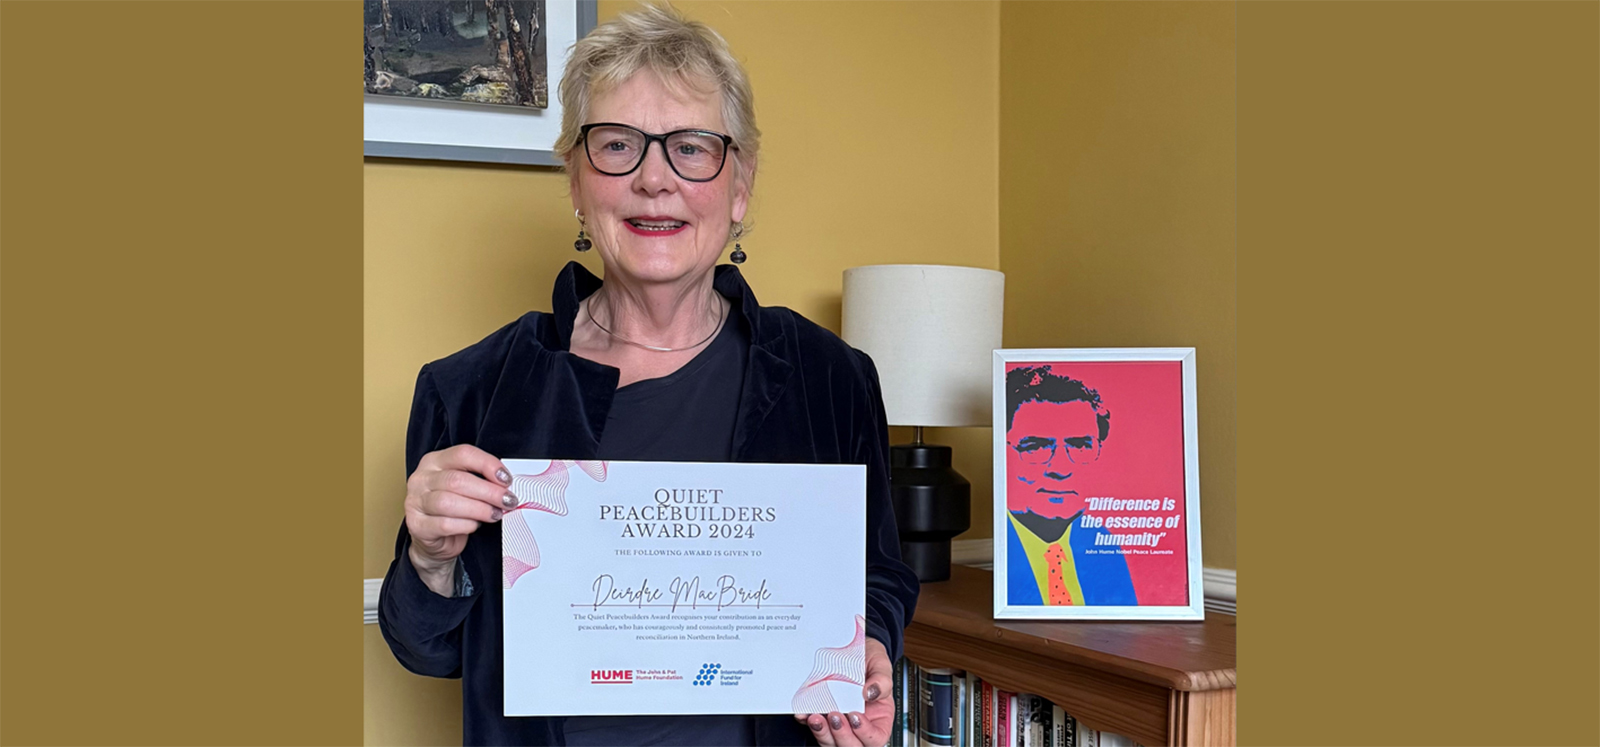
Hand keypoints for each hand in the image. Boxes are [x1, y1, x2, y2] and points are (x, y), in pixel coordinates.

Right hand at [403, 444, 512, 594]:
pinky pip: (445, 524)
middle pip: (457, 480)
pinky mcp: (416, 525)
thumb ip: (481, 480)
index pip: (462, 454)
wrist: (434, 540)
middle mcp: (421, 479)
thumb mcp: (466, 488)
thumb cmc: (453, 510)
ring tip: (495, 514)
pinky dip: (466, 525)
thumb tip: (506, 483)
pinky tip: (475, 525)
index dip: (487, 464)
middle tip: (508, 500)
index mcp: (434, 461)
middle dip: (489, 491)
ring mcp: (415, 502)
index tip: (506, 479)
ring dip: (479, 509)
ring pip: (449, 502)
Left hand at [794, 637, 895, 746]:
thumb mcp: (881, 664)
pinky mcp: (821, 715)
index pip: (875, 739)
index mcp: (878, 719)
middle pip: (851, 745)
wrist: (852, 646)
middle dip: (841, 735)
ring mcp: (839, 722)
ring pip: (830, 741)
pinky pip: (812, 726)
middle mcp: (858, 726)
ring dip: (822, 733)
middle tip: (834, 716)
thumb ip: (882, 680)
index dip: (865, 733)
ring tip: (815, 717)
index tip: (855, 716)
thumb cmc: (869, 660)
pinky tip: (804, 713)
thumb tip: (871, 692)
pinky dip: (806, 721)